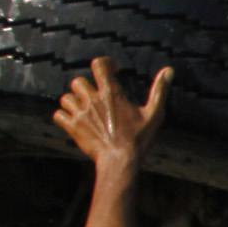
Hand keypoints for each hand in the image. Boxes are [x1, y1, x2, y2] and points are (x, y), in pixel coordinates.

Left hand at [54, 57, 172, 174]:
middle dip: (86, 86)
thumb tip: (169, 70)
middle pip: (78, 81)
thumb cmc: (139, 139)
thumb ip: (159, 90)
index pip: (99, 65)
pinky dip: (64, 116)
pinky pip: (58, 115)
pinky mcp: (72, 127)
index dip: (105, 64)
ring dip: (74, 101)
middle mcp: (92, 100)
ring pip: (66, 97)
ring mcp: (80, 114)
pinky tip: (74, 121)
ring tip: (84, 109)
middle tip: (95, 96)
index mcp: (111, 93)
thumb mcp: (154, 114)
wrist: (120, 162)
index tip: (112, 70)